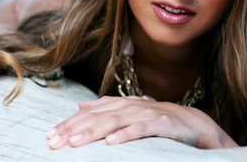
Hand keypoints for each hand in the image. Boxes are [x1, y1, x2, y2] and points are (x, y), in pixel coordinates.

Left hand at [45, 96, 237, 149]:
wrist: (196, 125)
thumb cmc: (160, 122)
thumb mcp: (131, 115)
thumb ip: (108, 108)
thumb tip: (82, 104)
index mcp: (123, 104)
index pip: (91, 112)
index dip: (70, 122)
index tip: (50, 136)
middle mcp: (133, 106)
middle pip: (99, 115)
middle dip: (75, 128)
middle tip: (55, 141)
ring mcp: (148, 113)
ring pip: (117, 120)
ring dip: (94, 131)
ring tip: (75, 142)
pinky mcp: (164, 123)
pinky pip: (143, 129)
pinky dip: (127, 134)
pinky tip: (112, 143)